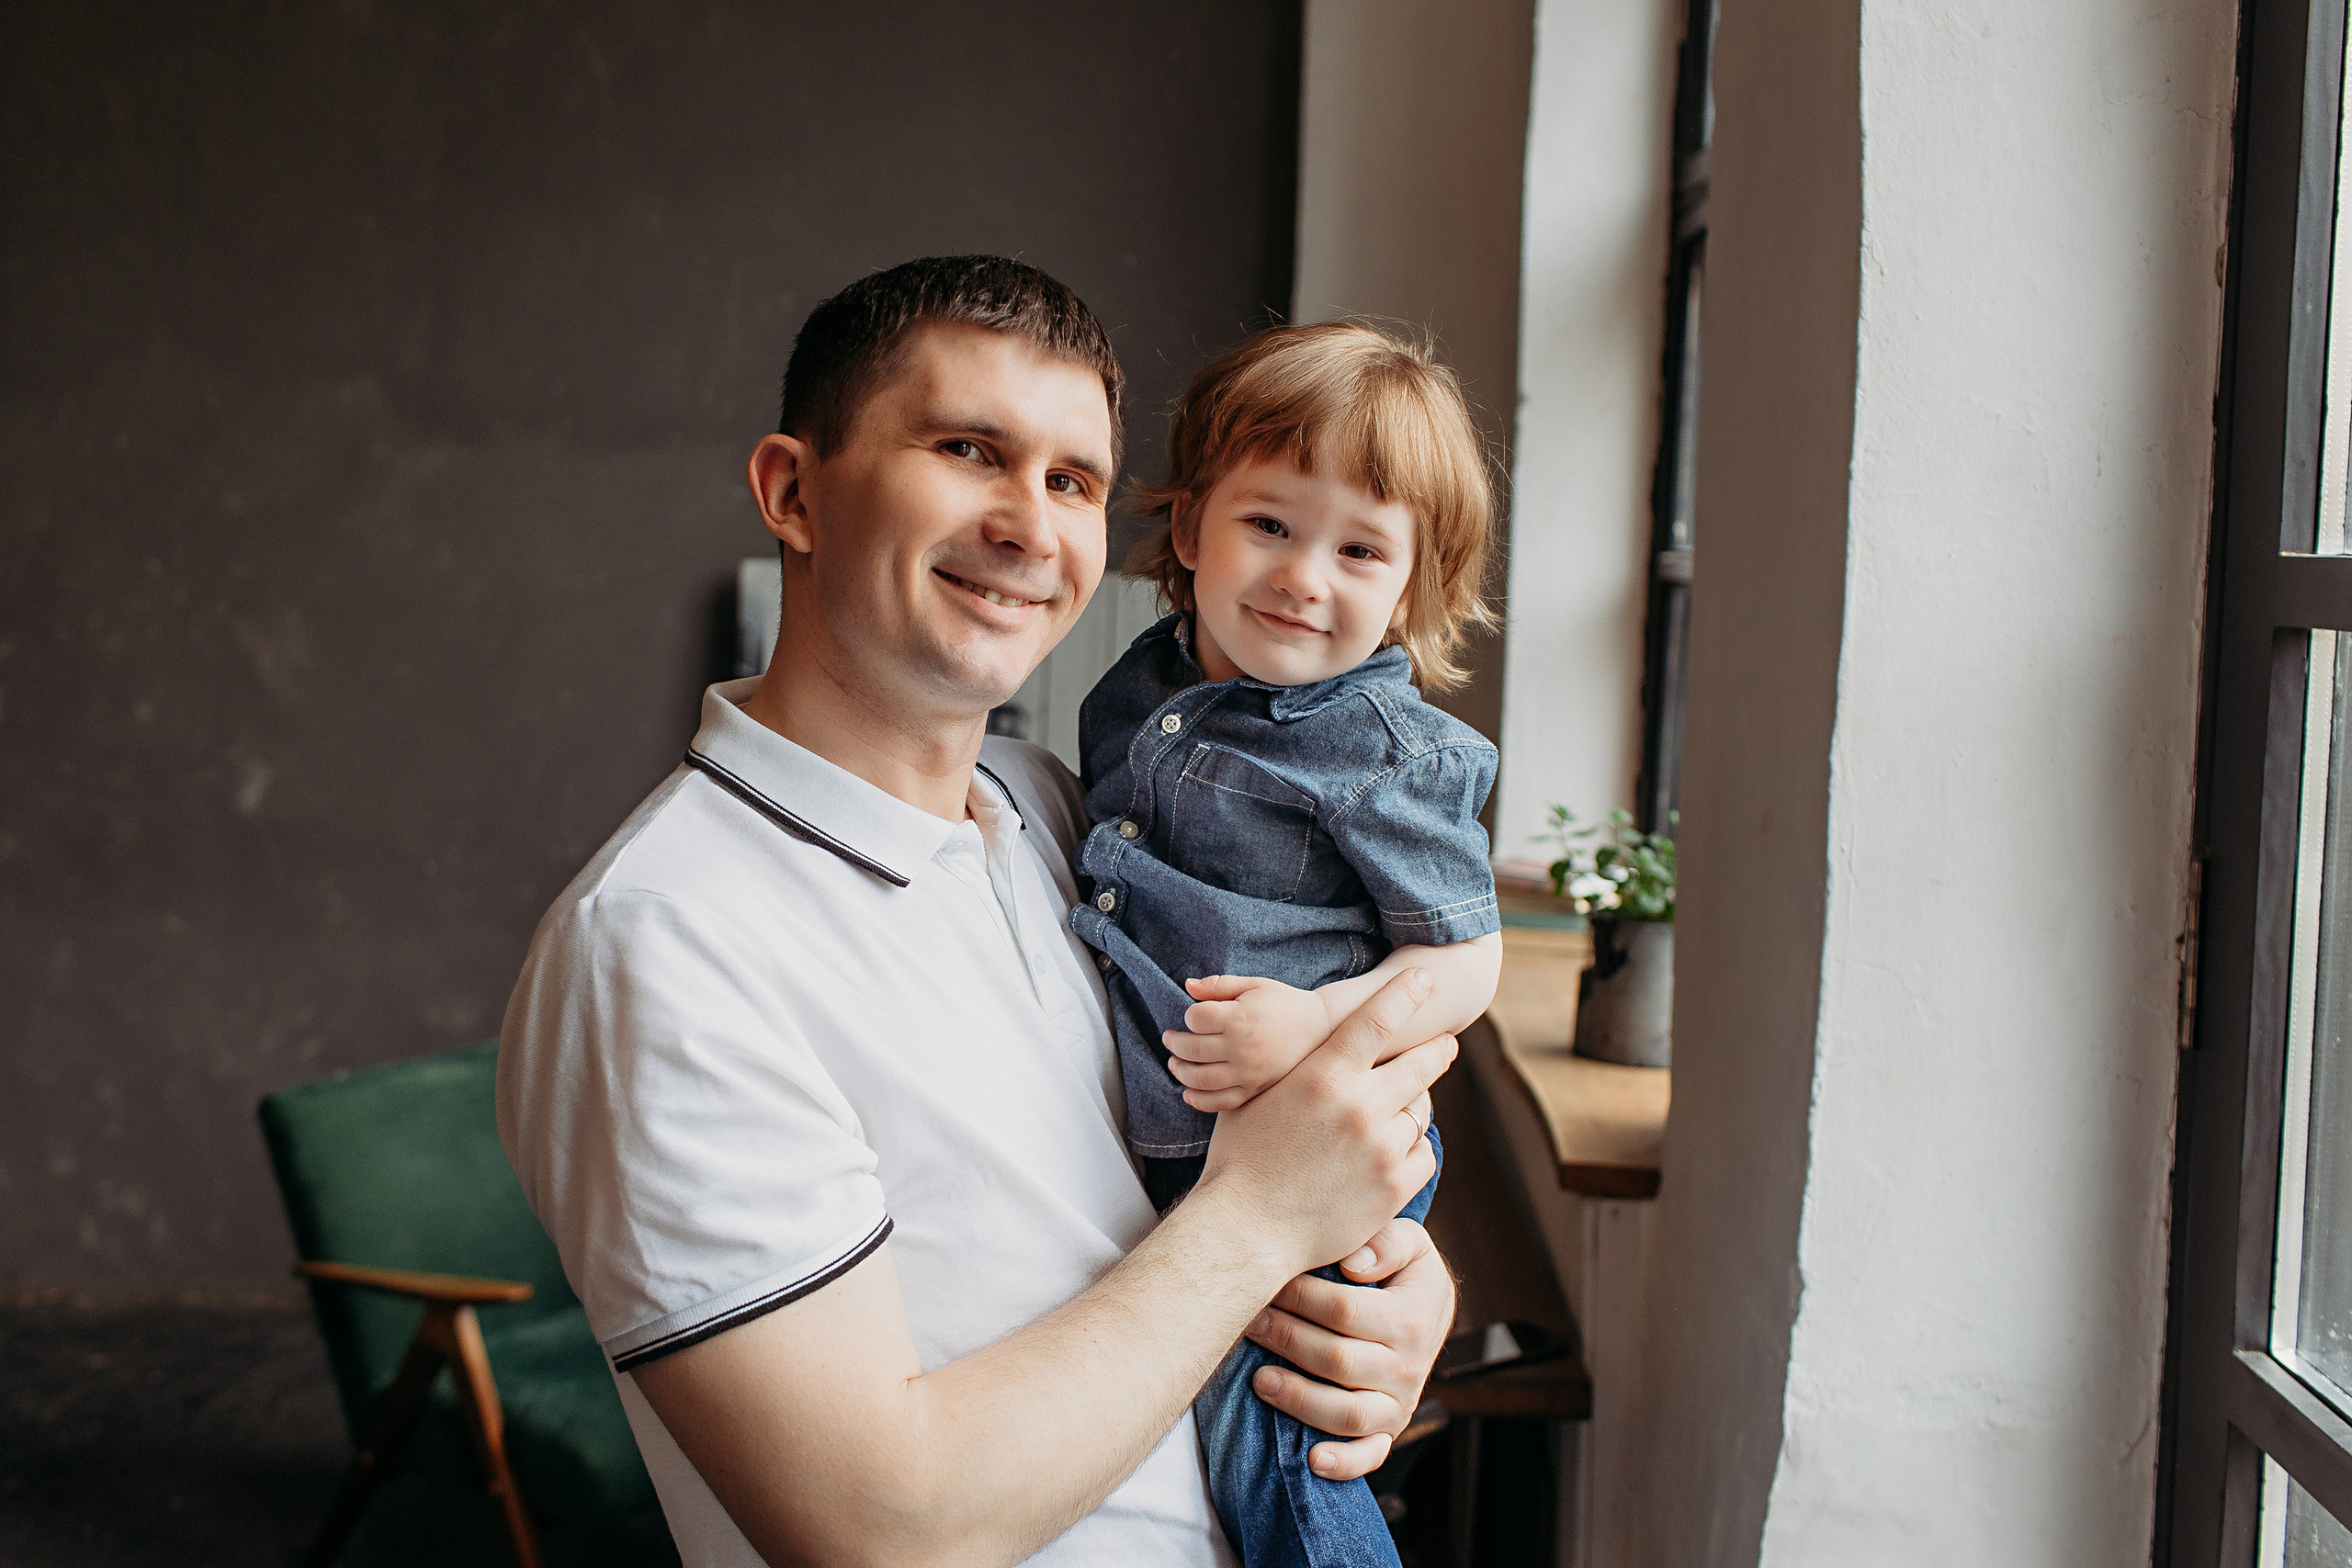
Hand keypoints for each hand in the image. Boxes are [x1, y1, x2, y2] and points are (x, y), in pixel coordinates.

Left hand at [1165, 975, 1333, 1110]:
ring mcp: (1249, 1072)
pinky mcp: (1255, 1089)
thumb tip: (1187, 985)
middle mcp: (1243, 1047)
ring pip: (1201, 1079)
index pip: (1196, 1018)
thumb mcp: (1254, 985)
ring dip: (1180, 1071)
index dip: (1189, 1016)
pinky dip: (1199, 1100)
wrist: (1320, 1029)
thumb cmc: (1282, 1003)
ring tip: (1175, 1063)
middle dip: (1175, 1044)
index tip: (1194, 1015)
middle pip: (1192, 1049)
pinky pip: (1221, 1102)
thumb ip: (1219, 985)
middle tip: (1170, 1039)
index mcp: (1241, 1017)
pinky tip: (1187, 1092)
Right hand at [1194, 969, 1455, 1280]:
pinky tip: (1396, 1152)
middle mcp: (1360, 1105)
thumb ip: (1295, 1070)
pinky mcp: (1395, 1186)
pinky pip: (1423, 1154)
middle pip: (1419, 1064)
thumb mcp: (1258, 1097)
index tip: (1425, 980)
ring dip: (1413, 1108)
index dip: (1405, 994)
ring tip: (1403, 1110)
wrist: (1246, 1230)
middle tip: (1446, 1045)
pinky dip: (1413, 1149)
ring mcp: (1381, 1147)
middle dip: (1436, 1051)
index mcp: (1323, 1075)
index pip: (1377, 1019)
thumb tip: (1309, 1045)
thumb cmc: (1241, 1160)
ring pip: (1420, 1113)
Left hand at [1245, 1218, 1454, 1479]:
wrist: (1427, 1310)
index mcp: (1413, 1316)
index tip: (1268, 1283)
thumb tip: (1352, 1266)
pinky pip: (1369, 1455)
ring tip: (1259, 1380)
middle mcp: (1410, 1366)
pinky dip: (1343, 1463)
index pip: (1345, 1311)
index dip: (1300, 1297)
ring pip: (1346, 1413)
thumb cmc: (1402, 1270)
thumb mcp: (1408, 1241)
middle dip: (1284, 1339)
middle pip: (1336, 1361)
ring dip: (1297, 1398)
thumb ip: (1387, 1241)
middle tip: (1249, 1322)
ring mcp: (1399, 1403)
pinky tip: (1311, 1460)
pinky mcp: (1388, 1430)